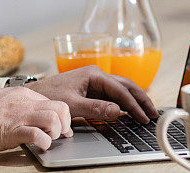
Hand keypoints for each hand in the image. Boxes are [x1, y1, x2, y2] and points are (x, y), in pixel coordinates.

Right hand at [0, 86, 71, 151]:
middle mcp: (24, 102)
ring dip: (56, 132)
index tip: (62, 128)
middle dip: (64, 123)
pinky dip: (44, 143)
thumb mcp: (3, 101)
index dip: (61, 117)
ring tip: (48, 139)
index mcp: (23, 94)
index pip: (53, 101)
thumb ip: (19, 106)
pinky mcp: (12, 131)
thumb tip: (32, 116)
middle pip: (60, 107)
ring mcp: (19, 115)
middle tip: (59, 135)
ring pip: (53, 118)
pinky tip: (40, 146)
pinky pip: (38, 135)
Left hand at [25, 66, 158, 122]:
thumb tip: (117, 111)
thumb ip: (95, 108)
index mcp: (93, 74)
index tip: (143, 116)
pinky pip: (114, 95)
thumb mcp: (72, 104)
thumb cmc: (50, 96)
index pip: (120, 89)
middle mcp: (97, 75)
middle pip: (126, 85)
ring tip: (148, 112)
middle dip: (141, 99)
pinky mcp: (93, 89)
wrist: (36, 95)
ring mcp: (96, 82)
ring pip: (122, 89)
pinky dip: (125, 102)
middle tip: (153, 113)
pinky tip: (132, 111)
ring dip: (135, 100)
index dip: (133, 104)